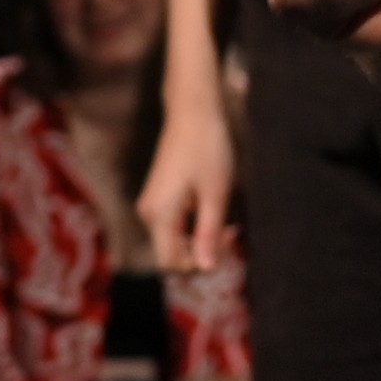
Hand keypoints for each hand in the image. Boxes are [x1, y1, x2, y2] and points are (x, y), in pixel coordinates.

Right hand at [134, 99, 241, 278]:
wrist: (192, 111)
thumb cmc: (207, 148)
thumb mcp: (215, 194)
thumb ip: (208, 234)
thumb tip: (207, 269)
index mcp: (159, 216)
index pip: (173, 264)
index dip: (202, 264)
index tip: (227, 241)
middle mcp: (148, 214)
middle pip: (172, 255)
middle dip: (202, 253)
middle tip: (231, 233)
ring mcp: (151, 205)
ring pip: (174, 241)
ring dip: (200, 241)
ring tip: (226, 223)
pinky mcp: (158, 197)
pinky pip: (173, 226)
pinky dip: (193, 228)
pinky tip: (212, 212)